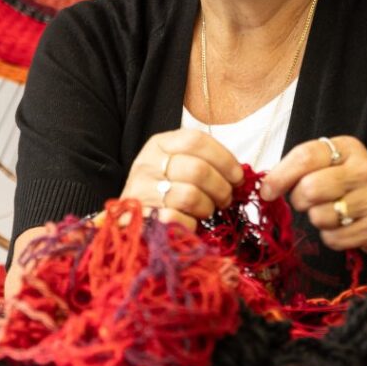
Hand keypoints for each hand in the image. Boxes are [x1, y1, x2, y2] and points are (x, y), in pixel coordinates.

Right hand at [121, 129, 244, 231]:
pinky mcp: (141, 218)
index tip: (237, 176)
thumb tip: (238, 175)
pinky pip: (178, 220)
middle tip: (226, 198)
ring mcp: (141, 191)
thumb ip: (202, 162)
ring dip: (208, 207)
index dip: (224, 158)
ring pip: (190, 195)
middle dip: (221, 187)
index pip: (196, 140)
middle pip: (198, 169)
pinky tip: (191, 223)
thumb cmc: (161, 191)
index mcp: (158, 144)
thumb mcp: (175, 165)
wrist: (128, 220)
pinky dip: (191, 225)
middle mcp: (147, 164)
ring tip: (208, 210)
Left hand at [260, 136, 366, 264]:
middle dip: (300, 200)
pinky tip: (345, 228)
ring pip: (319, 216)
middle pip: (310, 188)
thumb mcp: (339, 165)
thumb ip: (307, 167)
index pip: (306, 156)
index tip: (267, 191)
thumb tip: (268, 186)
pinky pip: (332, 239)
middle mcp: (364, 170)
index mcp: (349, 148)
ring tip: (335, 213)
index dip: (280, 175)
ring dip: (318, 220)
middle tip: (307, 202)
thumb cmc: (360, 187)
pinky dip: (331, 238)